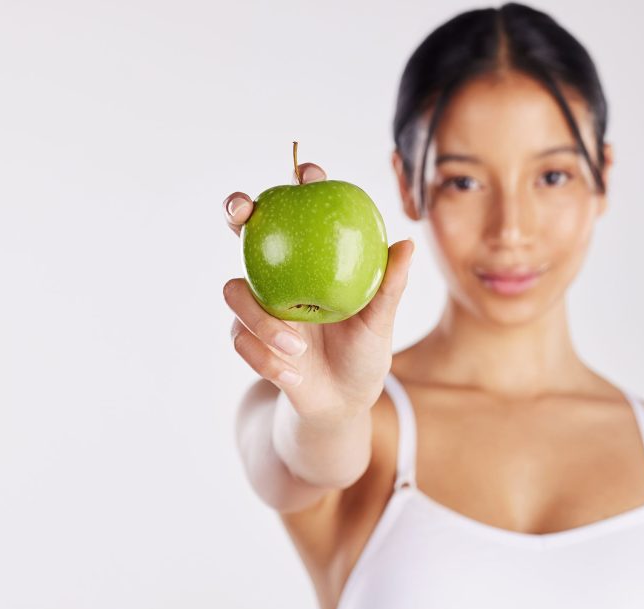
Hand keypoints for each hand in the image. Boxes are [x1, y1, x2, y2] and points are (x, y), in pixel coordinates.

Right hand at [222, 162, 415, 421]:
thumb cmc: (366, 352)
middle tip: (242, 212)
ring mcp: (259, 305)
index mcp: (312, 260)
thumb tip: (406, 244)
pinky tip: (291, 373)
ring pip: (236, 293)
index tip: (307, 172)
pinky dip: (266, 358)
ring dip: (262, 321)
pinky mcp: (248, 338)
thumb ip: (390, 285)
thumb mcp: (381, 321)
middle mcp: (280, 275)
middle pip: (247, 230)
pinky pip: (242, 340)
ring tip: (296, 348)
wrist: (343, 401)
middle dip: (236, 211)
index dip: (298, 183)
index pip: (300, 211)